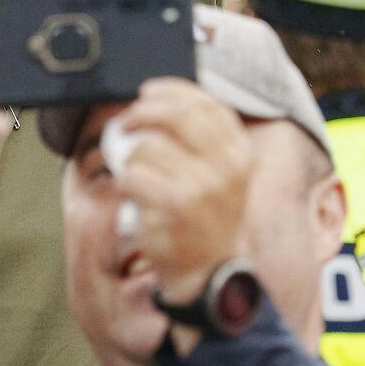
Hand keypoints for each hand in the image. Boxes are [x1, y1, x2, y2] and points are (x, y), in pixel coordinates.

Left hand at [111, 77, 252, 304]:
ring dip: (131, 160)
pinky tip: (133, 195)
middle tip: (126, 123)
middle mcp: (227, 166)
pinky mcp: (175, 206)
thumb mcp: (223, 175)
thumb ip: (204, 139)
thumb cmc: (208, 219)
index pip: (206, 104)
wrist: (210, 275)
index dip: (172, 91)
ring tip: (138, 178)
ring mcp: (203, 186)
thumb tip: (161, 99)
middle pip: (176, 116)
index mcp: (240, 152)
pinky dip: (125, 183)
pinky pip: (133, 176)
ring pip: (147, 148)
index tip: (148, 92)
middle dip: (143, 113)